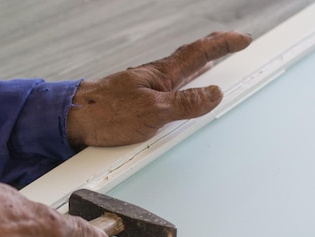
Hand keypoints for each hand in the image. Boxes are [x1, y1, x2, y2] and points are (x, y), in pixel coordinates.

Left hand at [67, 31, 252, 148]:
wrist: (71, 119)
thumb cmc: (105, 114)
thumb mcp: (151, 112)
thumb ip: (184, 104)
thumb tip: (214, 93)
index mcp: (161, 75)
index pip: (199, 53)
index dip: (223, 44)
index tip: (243, 39)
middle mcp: (153, 77)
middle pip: (190, 57)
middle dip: (214, 49)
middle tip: (232, 43)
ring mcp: (142, 87)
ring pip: (177, 71)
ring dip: (197, 65)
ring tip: (211, 63)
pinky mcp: (132, 99)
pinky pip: (164, 86)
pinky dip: (179, 83)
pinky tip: (175, 92)